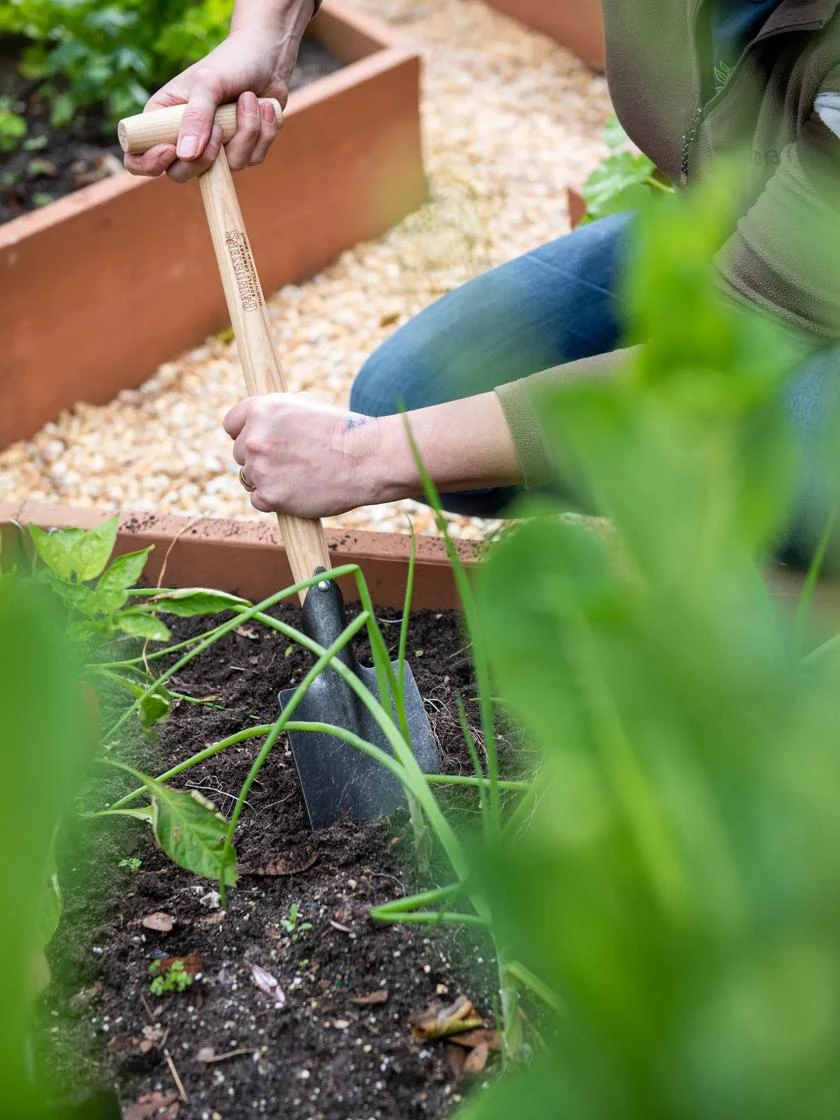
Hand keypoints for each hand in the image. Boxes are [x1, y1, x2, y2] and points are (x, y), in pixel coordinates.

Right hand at [124, 13, 306, 182]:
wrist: (268, 58)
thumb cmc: (230, 63)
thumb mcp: (208, 84)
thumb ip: (195, 118)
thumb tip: (184, 156)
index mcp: (161, 118)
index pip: (137, 156)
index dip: (149, 163)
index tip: (171, 151)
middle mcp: (184, 137)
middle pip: (181, 174)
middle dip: (205, 158)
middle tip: (219, 129)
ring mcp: (213, 148)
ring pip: (225, 170)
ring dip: (245, 133)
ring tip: (249, 99)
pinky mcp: (241, 150)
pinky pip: (252, 159)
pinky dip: (263, 133)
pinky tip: (263, 107)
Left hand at [223, 390, 522, 518]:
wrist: (368, 459)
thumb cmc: (345, 433)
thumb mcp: (306, 408)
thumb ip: (276, 417)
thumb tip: (256, 428)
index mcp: (263, 409)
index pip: (231, 423)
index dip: (244, 433)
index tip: (257, 442)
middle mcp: (255, 437)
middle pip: (240, 453)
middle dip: (260, 459)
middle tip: (290, 463)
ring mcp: (260, 468)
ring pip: (248, 478)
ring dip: (266, 480)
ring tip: (298, 477)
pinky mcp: (270, 496)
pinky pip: (258, 501)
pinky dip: (275, 501)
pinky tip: (299, 492)